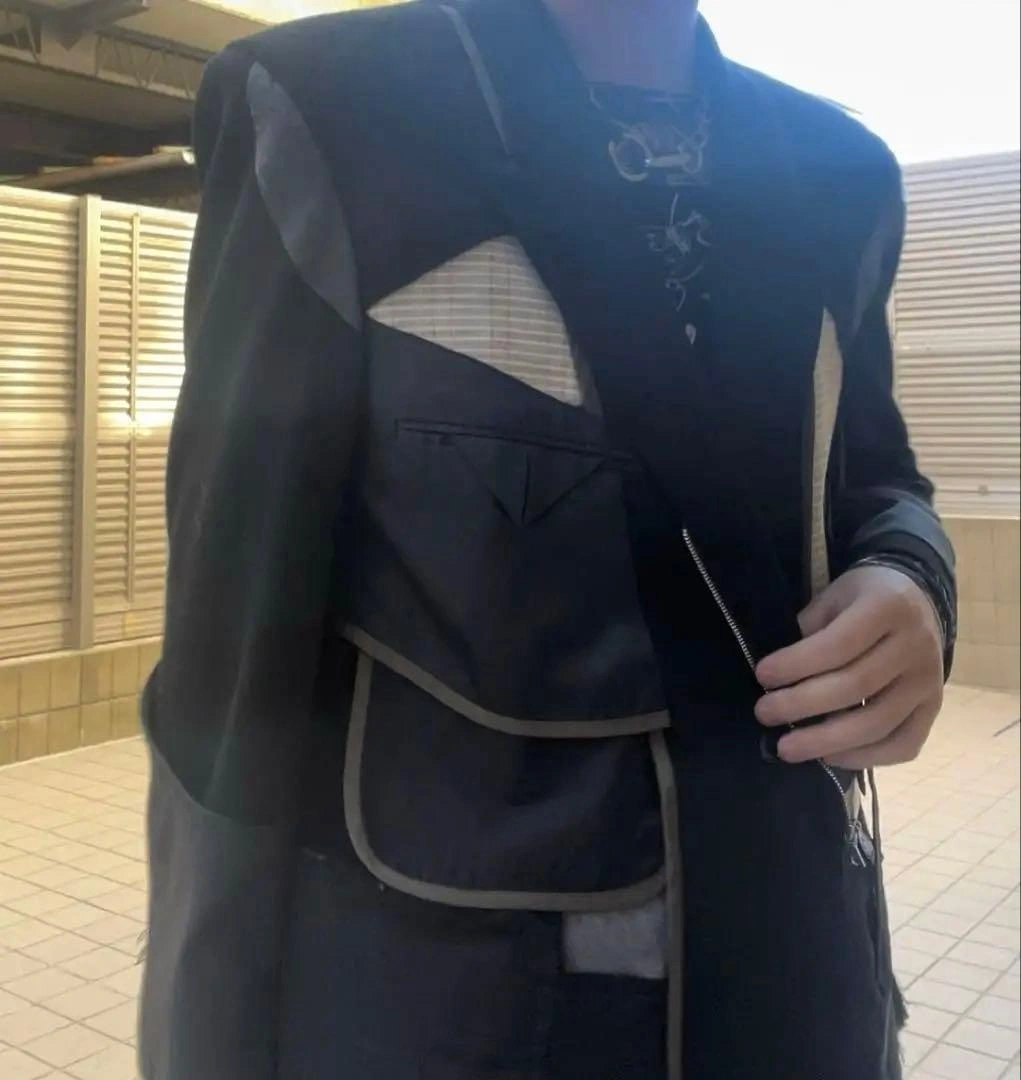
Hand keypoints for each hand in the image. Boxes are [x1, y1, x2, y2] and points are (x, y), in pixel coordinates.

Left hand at [754, 565, 943, 768]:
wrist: (919, 601)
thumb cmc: (863, 599)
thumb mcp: (834, 595)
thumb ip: (810, 628)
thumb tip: (777, 677)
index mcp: (888, 607)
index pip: (838, 644)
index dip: (797, 664)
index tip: (762, 676)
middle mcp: (916, 645)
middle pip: (855, 686)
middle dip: (801, 704)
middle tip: (764, 713)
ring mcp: (929, 681)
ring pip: (878, 722)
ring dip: (826, 741)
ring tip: (786, 748)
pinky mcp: (934, 709)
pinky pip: (904, 744)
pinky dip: (865, 758)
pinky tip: (829, 757)